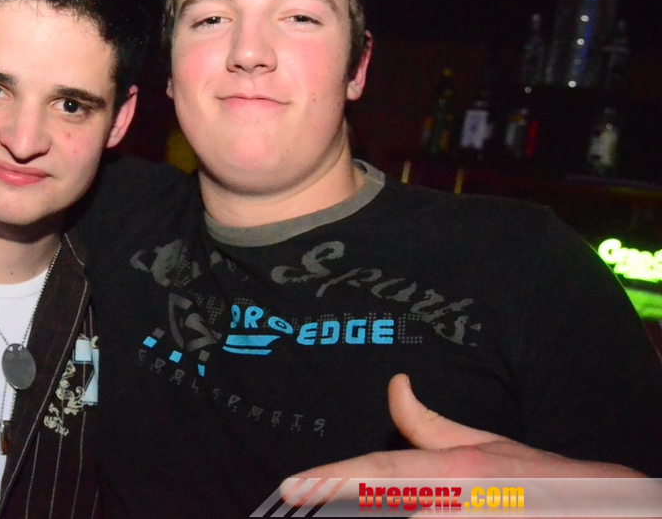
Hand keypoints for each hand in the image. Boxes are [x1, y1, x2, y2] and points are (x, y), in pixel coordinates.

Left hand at [282, 374, 640, 503]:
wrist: (599, 511)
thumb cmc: (539, 481)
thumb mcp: (483, 447)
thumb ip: (428, 424)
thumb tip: (394, 386)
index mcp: (450, 474)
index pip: (377, 474)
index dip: (330, 480)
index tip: (293, 488)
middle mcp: (451, 505)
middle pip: (378, 509)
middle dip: (336, 507)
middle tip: (297, 507)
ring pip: (402, 517)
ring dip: (367, 513)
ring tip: (319, 512)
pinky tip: (379, 515)